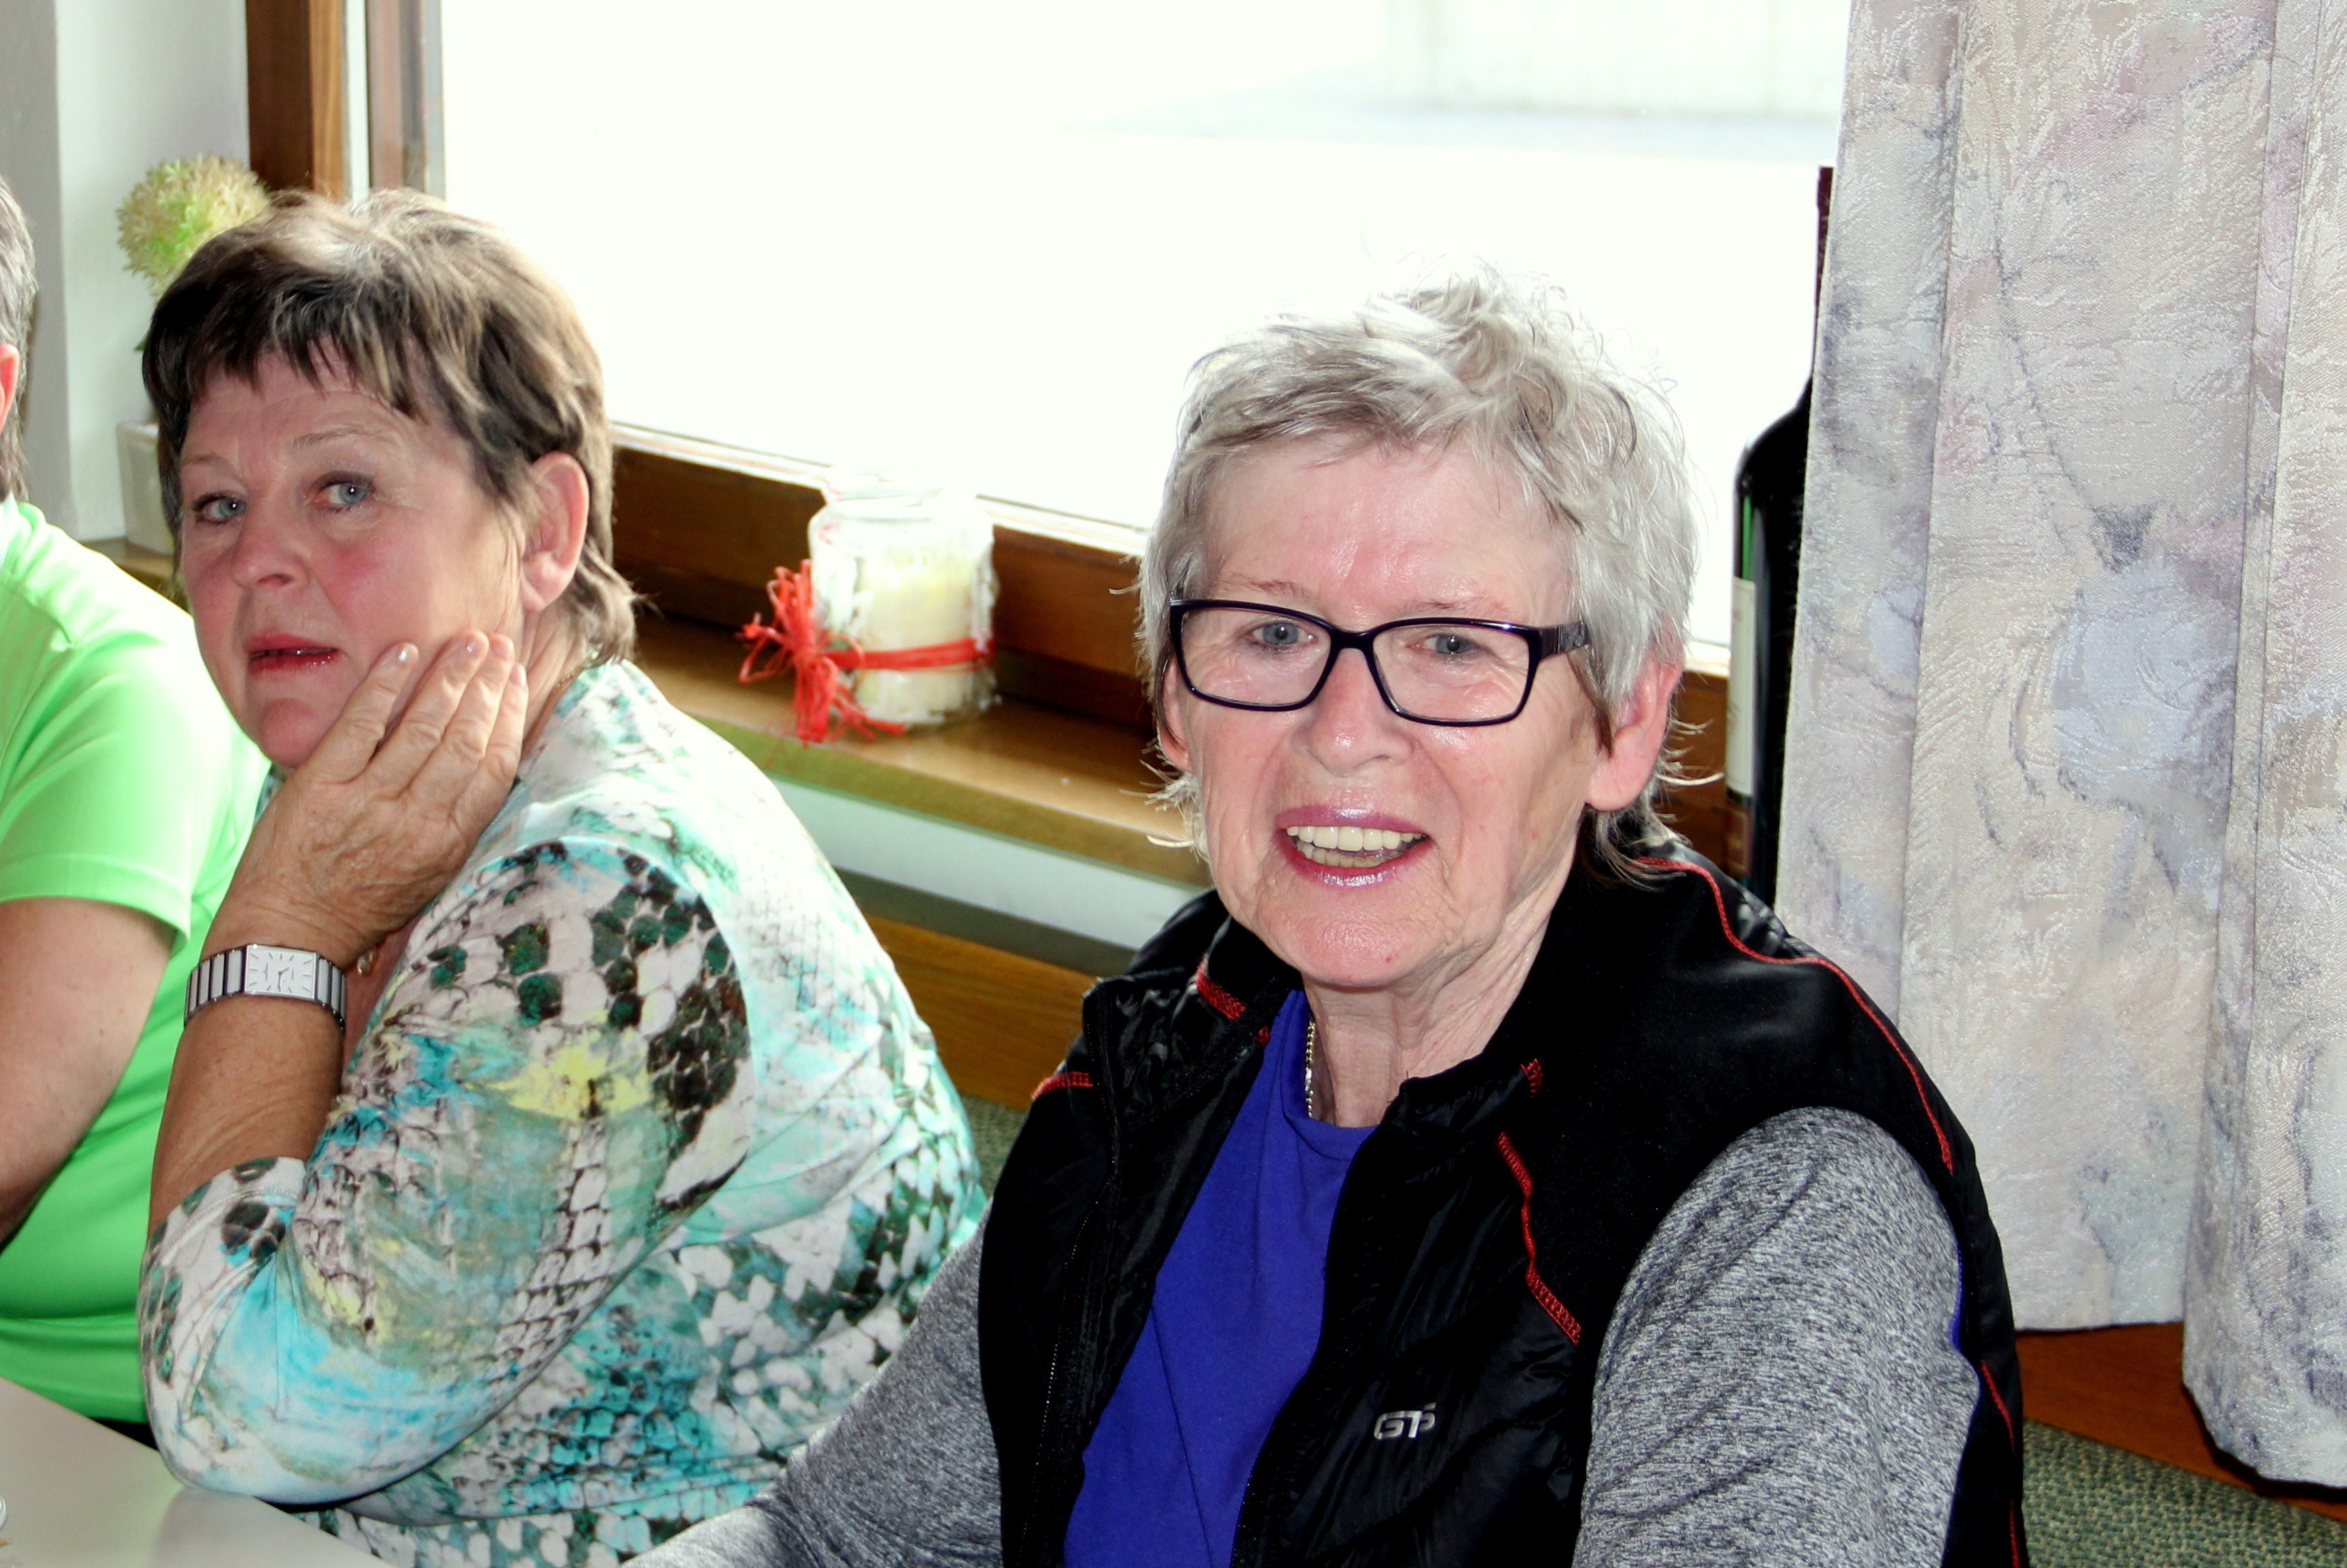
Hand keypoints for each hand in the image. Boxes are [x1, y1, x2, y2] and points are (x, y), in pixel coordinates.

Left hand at [219, 633, 528, 967]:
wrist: (290, 935)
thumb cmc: (361, 908)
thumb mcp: (427, 877)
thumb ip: (454, 824)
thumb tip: (481, 766)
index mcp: (449, 844)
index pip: (494, 767)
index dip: (510, 716)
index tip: (516, 681)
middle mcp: (417, 820)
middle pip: (465, 738)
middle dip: (487, 685)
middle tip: (497, 645)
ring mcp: (369, 801)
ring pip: (422, 726)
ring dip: (448, 677)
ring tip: (464, 642)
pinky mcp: (322, 787)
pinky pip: (361, 724)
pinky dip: (384, 685)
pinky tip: (404, 655)